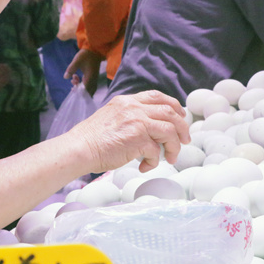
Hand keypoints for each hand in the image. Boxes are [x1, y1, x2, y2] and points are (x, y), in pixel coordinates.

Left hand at [64, 48, 102, 95]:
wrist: (95, 49)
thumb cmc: (86, 55)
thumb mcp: (77, 60)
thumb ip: (71, 69)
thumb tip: (65, 77)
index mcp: (90, 77)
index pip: (86, 90)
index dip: (79, 92)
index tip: (73, 89)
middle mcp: (93, 79)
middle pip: (88, 91)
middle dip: (80, 91)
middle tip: (72, 87)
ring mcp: (94, 78)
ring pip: (88, 88)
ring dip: (80, 87)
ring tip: (73, 80)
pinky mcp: (93, 76)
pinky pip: (89, 84)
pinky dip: (82, 84)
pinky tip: (75, 77)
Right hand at [69, 90, 190, 173]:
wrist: (79, 149)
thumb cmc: (92, 139)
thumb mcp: (112, 117)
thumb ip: (130, 117)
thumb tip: (151, 130)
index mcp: (127, 101)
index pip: (157, 96)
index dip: (173, 105)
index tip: (180, 116)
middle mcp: (134, 108)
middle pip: (170, 112)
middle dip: (182, 127)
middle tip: (185, 140)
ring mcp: (137, 121)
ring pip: (169, 130)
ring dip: (174, 146)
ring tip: (171, 158)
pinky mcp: (138, 138)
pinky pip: (157, 150)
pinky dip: (155, 161)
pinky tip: (145, 166)